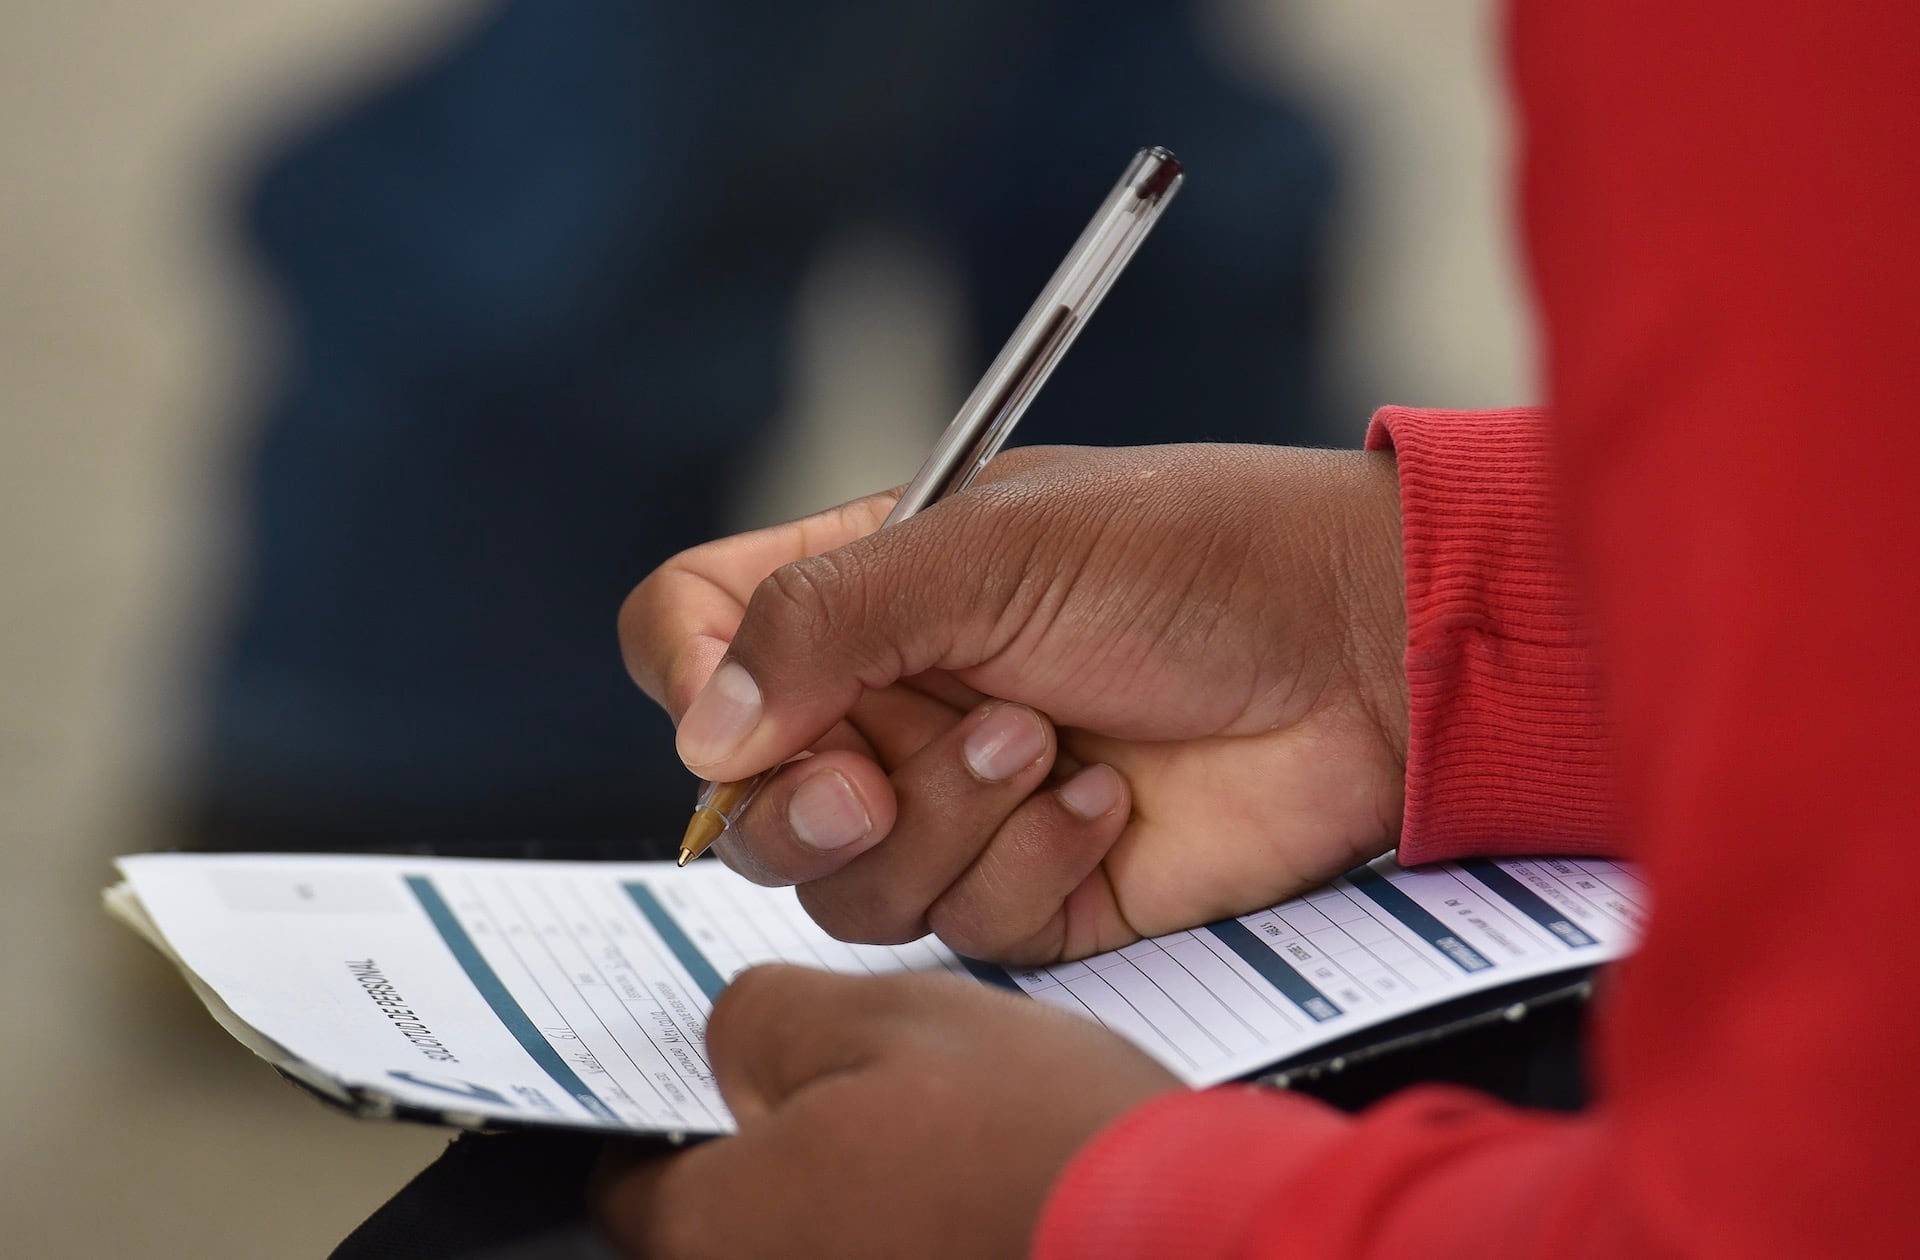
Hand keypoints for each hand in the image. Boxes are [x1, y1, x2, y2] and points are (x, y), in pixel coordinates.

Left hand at [591, 965, 1181, 1258]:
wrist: (1194, 1241)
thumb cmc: (1042, 1146)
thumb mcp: (895, 1019)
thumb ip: (771, 1019)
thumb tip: (732, 1042)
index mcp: (725, 1228)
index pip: (630, 1186)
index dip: (668, 1116)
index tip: (715, 1087)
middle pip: (724, 1226)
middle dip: (774, 1157)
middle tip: (852, 1096)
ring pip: (814, 1243)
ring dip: (848, 1197)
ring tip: (937, 1142)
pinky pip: (884, 1257)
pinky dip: (906, 1232)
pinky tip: (975, 1194)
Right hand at [620, 443, 1407, 961]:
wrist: (1363, 654)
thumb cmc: (1194, 558)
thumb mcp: (991, 550)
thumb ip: (826, 622)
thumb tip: (703, 732)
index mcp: (864, 590)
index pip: (693, 631)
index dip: (686, 682)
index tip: (740, 718)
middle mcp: (895, 700)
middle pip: (753, 799)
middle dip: (811, 804)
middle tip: (875, 781)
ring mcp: (960, 801)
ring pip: (851, 884)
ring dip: (943, 822)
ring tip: (1042, 744)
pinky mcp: (1035, 885)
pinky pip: (965, 923)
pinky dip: (1029, 864)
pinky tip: (1109, 801)